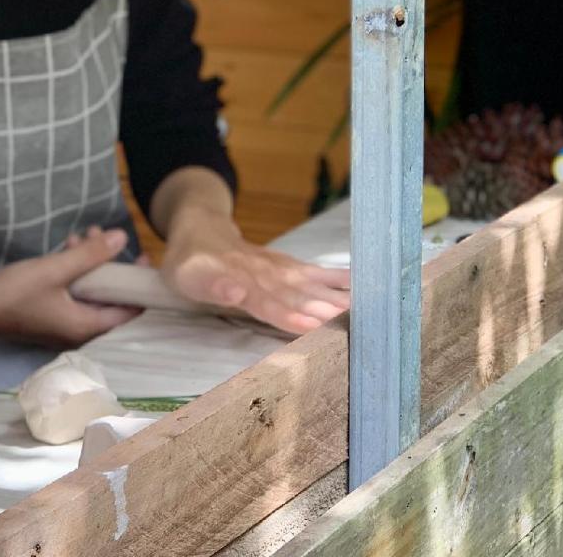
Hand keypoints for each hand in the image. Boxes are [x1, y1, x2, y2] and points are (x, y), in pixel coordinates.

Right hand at [0, 227, 142, 345]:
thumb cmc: (14, 293)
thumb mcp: (56, 269)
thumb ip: (91, 255)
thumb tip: (123, 238)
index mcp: (87, 327)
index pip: (130, 311)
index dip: (138, 284)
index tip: (140, 256)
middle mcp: (80, 331)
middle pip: (112, 299)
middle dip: (112, 265)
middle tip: (108, 238)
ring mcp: (64, 324)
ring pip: (92, 292)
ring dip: (91, 263)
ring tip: (86, 234)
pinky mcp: (51, 315)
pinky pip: (75, 292)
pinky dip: (76, 270)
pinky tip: (68, 245)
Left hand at [161, 205, 349, 333]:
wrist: (202, 234)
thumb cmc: (194, 266)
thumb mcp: (192, 278)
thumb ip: (216, 286)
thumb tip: (236, 292)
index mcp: (245, 283)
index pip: (271, 303)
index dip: (291, 316)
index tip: (313, 325)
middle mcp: (270, 276)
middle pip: (301, 298)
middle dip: (327, 313)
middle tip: (356, 328)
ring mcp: (284, 270)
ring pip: (315, 287)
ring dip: (340, 299)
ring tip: (369, 312)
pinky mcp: (293, 268)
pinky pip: (320, 273)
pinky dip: (341, 278)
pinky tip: (366, 285)